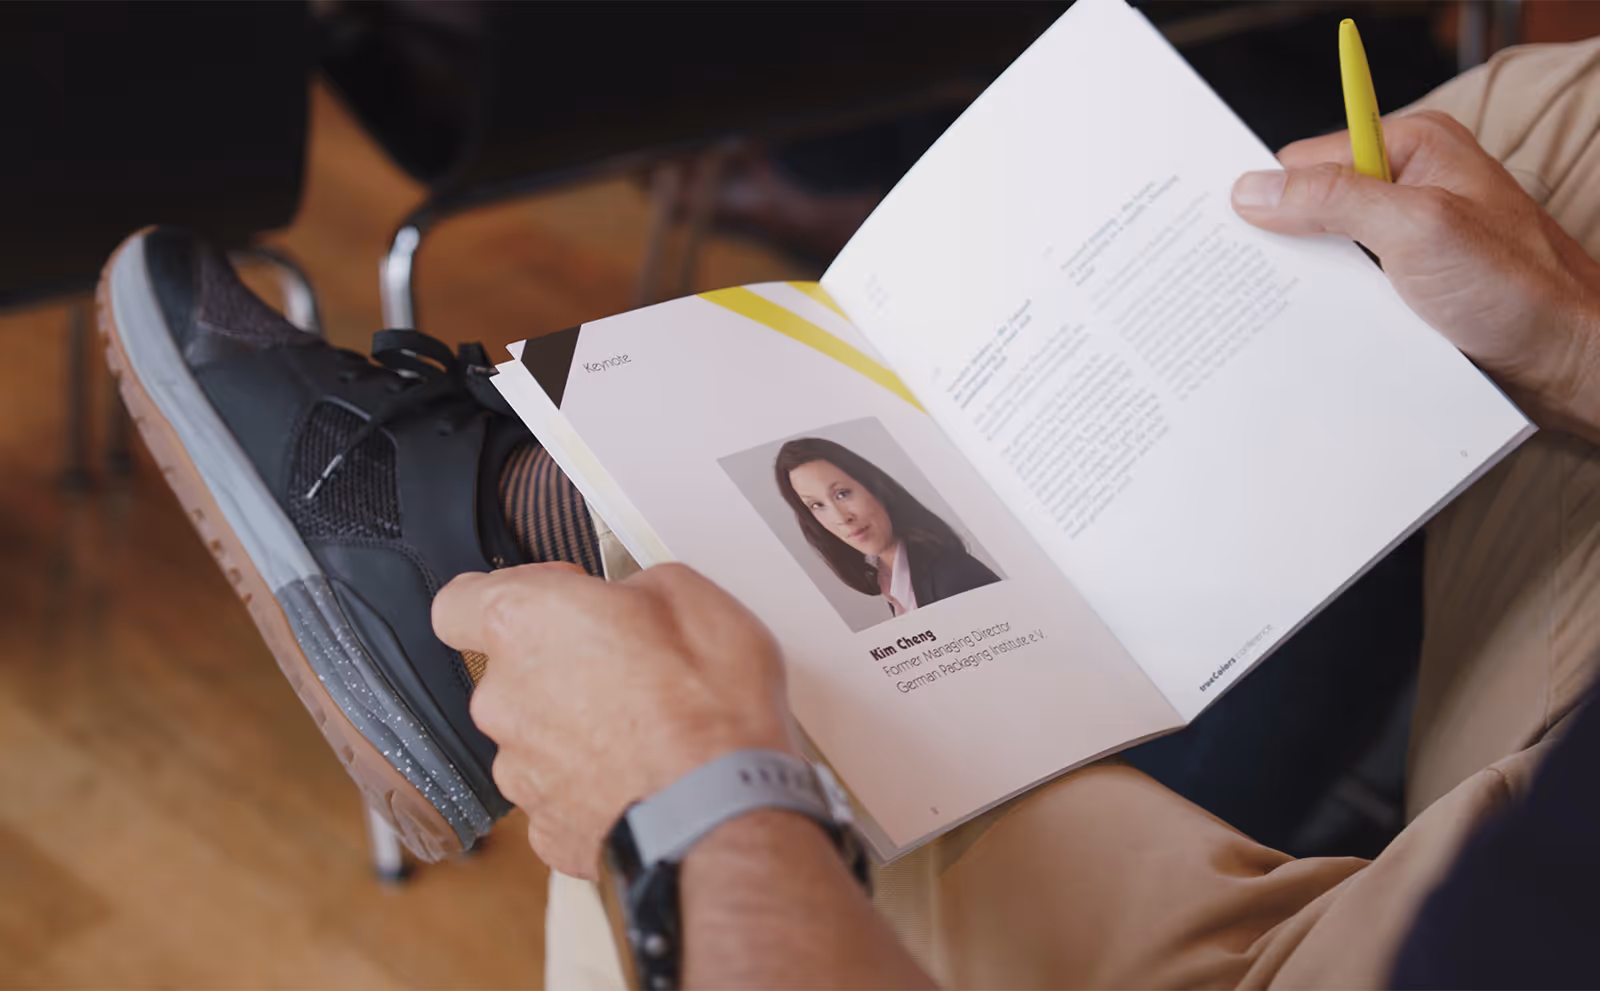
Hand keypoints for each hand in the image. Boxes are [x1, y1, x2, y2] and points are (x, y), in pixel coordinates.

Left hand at [432, 562, 799, 878]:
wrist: (722, 811)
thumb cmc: (707, 704)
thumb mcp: (689, 594)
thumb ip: (631, 586)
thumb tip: (631, 600)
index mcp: (525, 623)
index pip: (457, 603)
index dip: (509, 596)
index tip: (555, 599)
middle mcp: (503, 697)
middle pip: (508, 673)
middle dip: (561, 666)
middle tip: (630, 668)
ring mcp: (518, 769)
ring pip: (535, 736)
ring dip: (577, 728)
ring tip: (647, 731)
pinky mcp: (544, 827)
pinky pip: (560, 792)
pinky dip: (592, 785)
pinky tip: (642, 777)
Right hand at [1232, 110, 1599, 435]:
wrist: (1569, 362)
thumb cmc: (1520, 290)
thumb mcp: (1418, 228)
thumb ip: (1334, 200)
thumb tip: (1253, 190)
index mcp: (1413, 148)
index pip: (1305, 160)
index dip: (1269, 199)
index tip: (1232, 236)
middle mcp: (1409, 188)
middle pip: (1310, 210)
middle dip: (1284, 248)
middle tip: (1253, 287)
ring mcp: (1407, 241)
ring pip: (1324, 258)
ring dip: (1306, 289)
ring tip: (1285, 318)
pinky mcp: (1407, 289)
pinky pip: (1346, 293)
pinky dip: (1327, 314)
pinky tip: (1316, 335)